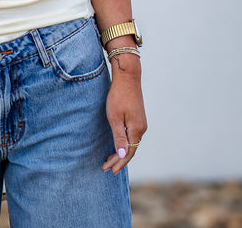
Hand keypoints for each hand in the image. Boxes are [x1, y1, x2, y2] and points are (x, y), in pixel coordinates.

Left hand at [103, 59, 146, 174]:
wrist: (128, 77)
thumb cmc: (118, 96)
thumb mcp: (115, 117)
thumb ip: (119, 137)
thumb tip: (122, 156)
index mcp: (136, 130)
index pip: (128, 153)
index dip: (119, 163)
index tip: (109, 170)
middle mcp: (142, 128)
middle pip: (131, 150)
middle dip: (118, 160)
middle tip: (106, 168)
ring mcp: (141, 123)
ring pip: (132, 143)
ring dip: (121, 152)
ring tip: (109, 160)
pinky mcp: (138, 118)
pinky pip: (132, 136)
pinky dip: (124, 143)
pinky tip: (118, 144)